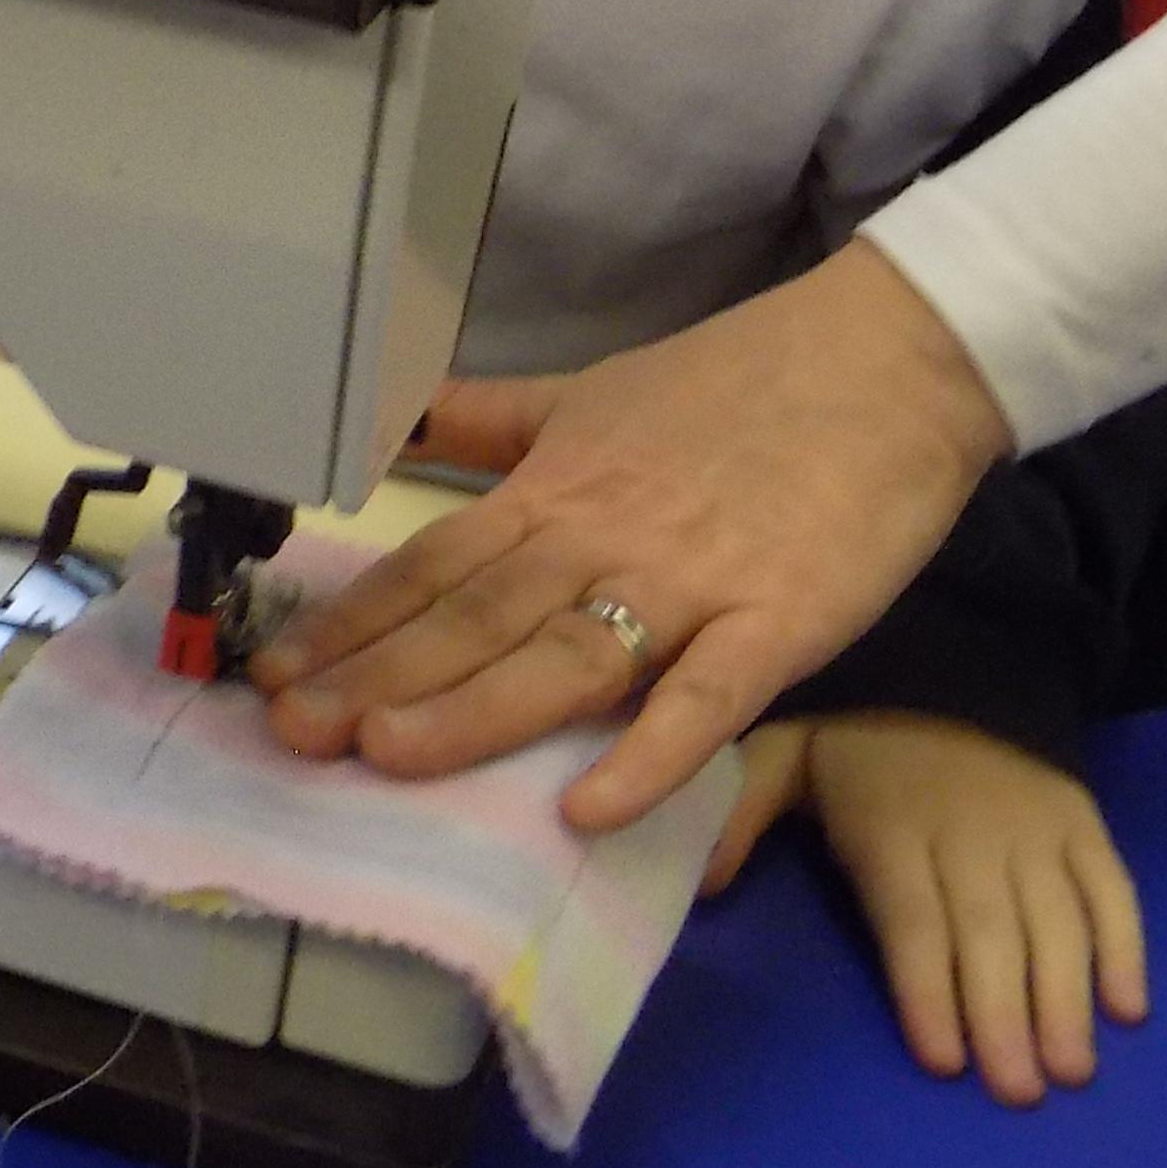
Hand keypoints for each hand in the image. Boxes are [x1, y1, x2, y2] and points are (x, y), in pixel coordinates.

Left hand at [255, 241, 1013, 831]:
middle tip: (291, 734)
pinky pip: (706, 697)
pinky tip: (590, 808)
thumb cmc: (744, 382)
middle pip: (476, 617)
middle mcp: (604, 536)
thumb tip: (404, 420)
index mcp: (557, 489)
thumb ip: (495, 420)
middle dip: (379, 677)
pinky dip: (651, 753)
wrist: (892, 359)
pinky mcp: (779, 622)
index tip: (274, 675)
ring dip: (474, 709)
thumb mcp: (596, 391)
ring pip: (565, 656)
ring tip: (388, 756)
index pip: (434, 565)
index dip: (355, 624)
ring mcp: (691, 583)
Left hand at [704, 713, 1147, 1103]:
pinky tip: (1129, 1009)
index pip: (915, 916)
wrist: (954, 662)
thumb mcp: (784, 753)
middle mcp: (971, 832)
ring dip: (1066, 997)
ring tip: (1071, 1070)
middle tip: (1018, 1092)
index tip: (943, 1059)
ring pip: (1056, 920)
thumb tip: (707, 888)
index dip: (929, 988)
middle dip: (1005, 1015)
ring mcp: (1036, 828)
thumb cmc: (858, 739)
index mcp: (892, 825)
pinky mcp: (1084, 822)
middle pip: (991, 932)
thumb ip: (740, 815)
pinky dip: (1127, 946)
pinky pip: (1112, 887)